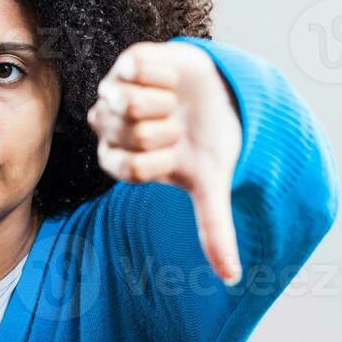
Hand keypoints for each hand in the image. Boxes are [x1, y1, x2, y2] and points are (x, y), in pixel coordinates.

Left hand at [87, 40, 243, 284]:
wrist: (218, 96)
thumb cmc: (205, 142)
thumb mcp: (210, 184)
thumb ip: (213, 229)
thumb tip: (233, 278)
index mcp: (118, 161)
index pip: (127, 167)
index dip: (159, 158)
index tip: (175, 152)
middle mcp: (108, 129)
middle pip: (129, 134)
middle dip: (165, 130)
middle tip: (175, 125)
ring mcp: (113, 93)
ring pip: (127, 101)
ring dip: (163, 103)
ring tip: (173, 103)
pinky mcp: (127, 63)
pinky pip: (136, 68)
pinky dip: (164, 75)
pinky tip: (172, 81)